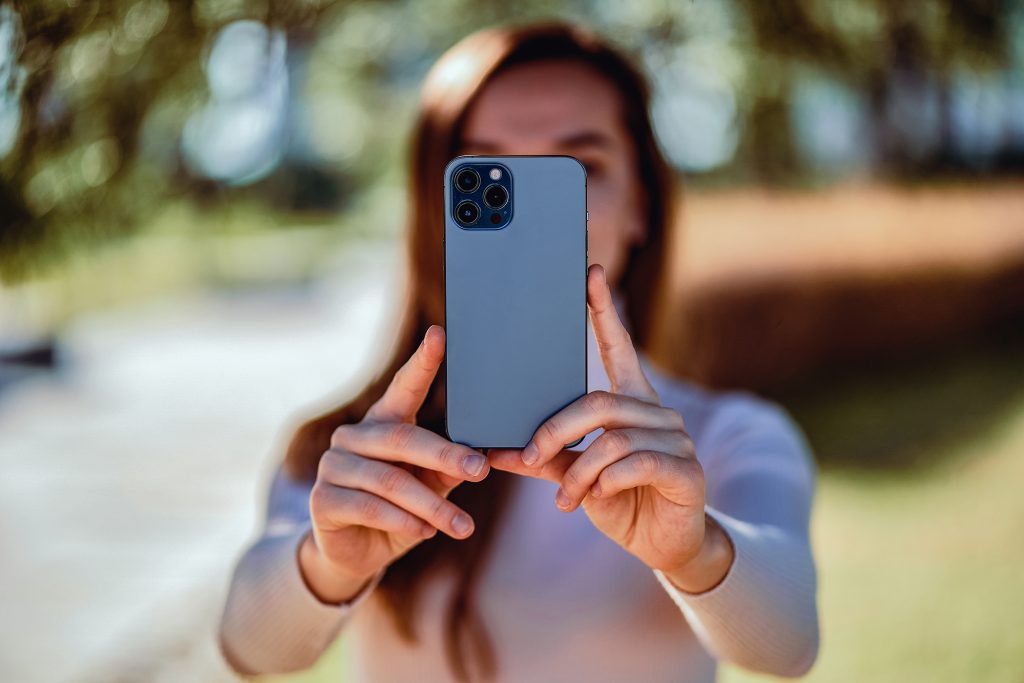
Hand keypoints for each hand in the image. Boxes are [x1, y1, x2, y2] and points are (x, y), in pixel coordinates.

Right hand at [299, 325, 489, 602]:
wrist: (357, 554)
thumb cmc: (401, 512)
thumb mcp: (431, 488)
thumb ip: (450, 469)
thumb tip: (486, 455)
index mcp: (382, 423)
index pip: (403, 387)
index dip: (422, 362)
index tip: (440, 335)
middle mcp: (353, 436)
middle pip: (404, 439)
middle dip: (446, 456)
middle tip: (480, 470)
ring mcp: (333, 465)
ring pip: (392, 480)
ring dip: (432, 506)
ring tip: (463, 525)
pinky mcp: (321, 499)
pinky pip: (370, 507)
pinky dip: (404, 522)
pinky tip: (426, 532)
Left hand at [488, 265, 732, 591]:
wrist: (665, 545)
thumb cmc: (619, 501)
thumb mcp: (575, 475)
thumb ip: (542, 458)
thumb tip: (492, 448)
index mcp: (631, 403)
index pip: (618, 347)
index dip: (604, 311)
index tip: (589, 274)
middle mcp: (657, 413)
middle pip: (598, 402)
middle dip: (555, 430)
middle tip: (528, 457)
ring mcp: (676, 439)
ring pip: (611, 440)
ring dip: (578, 472)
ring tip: (564, 498)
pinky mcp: (686, 469)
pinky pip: (635, 464)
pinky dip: (605, 483)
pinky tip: (595, 499)